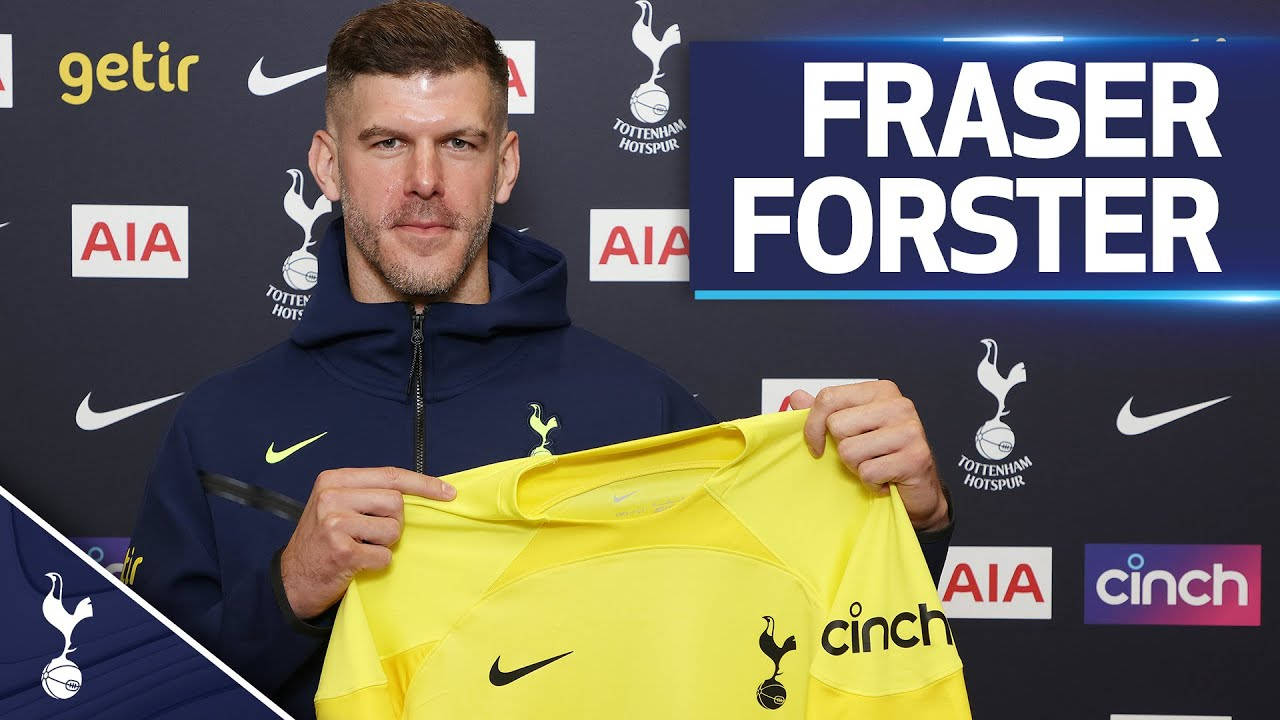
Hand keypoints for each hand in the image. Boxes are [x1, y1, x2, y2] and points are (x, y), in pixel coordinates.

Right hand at [279, 467, 456, 618]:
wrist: (291, 580)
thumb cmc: (321, 542)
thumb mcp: (336, 506)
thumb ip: (368, 494)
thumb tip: (418, 493)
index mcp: (334, 480)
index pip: (390, 475)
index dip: (423, 483)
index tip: (448, 492)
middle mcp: (332, 497)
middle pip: (396, 502)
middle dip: (395, 522)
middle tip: (373, 535)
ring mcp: (336, 524)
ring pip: (393, 529)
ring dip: (385, 545)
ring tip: (362, 548)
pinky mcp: (343, 551)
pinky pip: (384, 556)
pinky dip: (377, 564)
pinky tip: (358, 564)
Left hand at [788, 381, 949, 532]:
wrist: (919, 490)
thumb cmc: (882, 457)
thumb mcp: (850, 430)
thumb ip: (824, 413)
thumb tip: (797, 397)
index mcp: (880, 391)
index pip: (829, 397)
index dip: (812, 425)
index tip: (816, 445)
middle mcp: (898, 405)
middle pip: (836, 426)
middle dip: (840, 449)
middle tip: (862, 456)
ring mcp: (910, 430)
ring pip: (849, 451)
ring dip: (856, 468)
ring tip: (874, 467)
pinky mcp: (916, 457)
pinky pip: (867, 472)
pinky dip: (870, 483)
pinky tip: (885, 480)